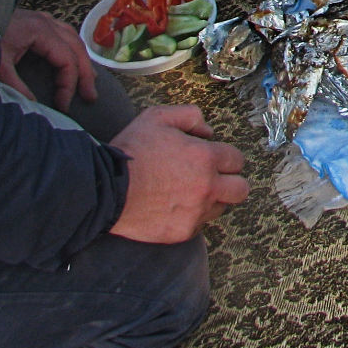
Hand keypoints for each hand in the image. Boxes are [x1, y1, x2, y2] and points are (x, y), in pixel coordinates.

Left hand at [0, 6, 97, 112]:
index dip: (69, 85)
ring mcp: (43, 19)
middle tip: (90, 96)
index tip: (63, 105)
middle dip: (85, 74)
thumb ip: (17, 86)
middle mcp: (47, 23)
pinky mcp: (36, 20)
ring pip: (73, 38)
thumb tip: (34, 105)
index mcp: (41, 31)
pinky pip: (63, 33)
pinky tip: (71, 58)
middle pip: (77, 48)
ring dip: (82, 60)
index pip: (67, 60)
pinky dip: (72, 48)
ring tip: (87, 79)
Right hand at [109, 105, 248, 242]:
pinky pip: (200, 225)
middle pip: (241, 189)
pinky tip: (175, 205)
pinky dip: (193, 215)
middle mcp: (206, 187)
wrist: (106, 189)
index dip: (227, 157)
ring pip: (222, 208)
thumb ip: (190, 116)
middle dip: (231, 181)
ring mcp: (196, 213)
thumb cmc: (132, 151)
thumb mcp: (158, 117)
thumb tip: (208, 131)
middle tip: (214, 177)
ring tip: (189, 191)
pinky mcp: (183, 232)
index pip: (237, 160)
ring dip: (212, 199)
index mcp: (204, 158)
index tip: (215, 158)